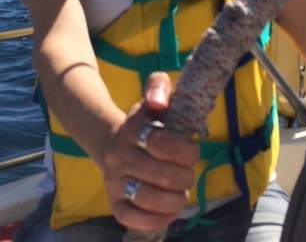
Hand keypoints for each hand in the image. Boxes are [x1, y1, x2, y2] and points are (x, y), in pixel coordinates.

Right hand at [104, 72, 198, 232]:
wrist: (114, 143)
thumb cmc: (146, 123)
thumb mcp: (154, 98)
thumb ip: (159, 87)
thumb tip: (158, 102)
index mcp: (132, 128)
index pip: (164, 143)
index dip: (187, 151)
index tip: (192, 150)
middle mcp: (119, 155)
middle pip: (163, 176)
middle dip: (186, 177)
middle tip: (188, 173)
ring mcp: (114, 180)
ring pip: (149, 199)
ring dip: (175, 200)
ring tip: (181, 193)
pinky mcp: (114, 202)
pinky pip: (133, 219)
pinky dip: (157, 219)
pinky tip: (168, 210)